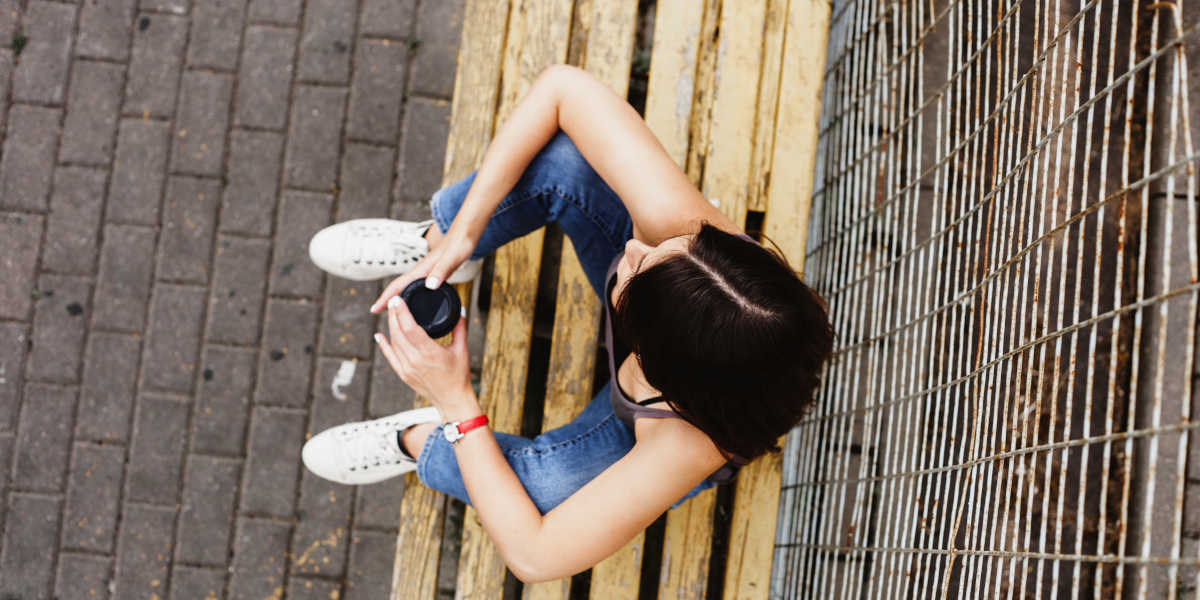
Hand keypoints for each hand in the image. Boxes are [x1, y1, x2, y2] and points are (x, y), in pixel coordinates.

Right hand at [371, 227, 476, 313]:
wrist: (466, 233)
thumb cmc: (459, 244)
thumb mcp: (451, 260)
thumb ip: (441, 272)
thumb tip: (429, 286)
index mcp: (421, 269)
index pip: (398, 284)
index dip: (385, 297)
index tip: (374, 309)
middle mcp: (421, 270)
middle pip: (398, 286)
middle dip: (386, 299)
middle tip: (377, 312)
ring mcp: (426, 271)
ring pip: (406, 286)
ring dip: (397, 297)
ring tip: (391, 310)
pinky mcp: (433, 272)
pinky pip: (417, 285)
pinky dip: (411, 293)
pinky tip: (415, 300)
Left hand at [374, 295, 474, 412]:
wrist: (452, 400)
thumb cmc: (458, 376)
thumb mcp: (461, 349)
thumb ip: (459, 328)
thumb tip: (459, 310)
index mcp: (429, 352)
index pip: (410, 328)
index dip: (401, 312)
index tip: (397, 299)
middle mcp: (415, 360)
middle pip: (398, 333)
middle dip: (394, 315)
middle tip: (393, 301)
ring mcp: (407, 368)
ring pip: (393, 343)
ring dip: (391, 326)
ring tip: (391, 313)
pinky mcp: (403, 374)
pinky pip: (390, 357)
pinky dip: (383, 345)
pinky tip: (379, 335)